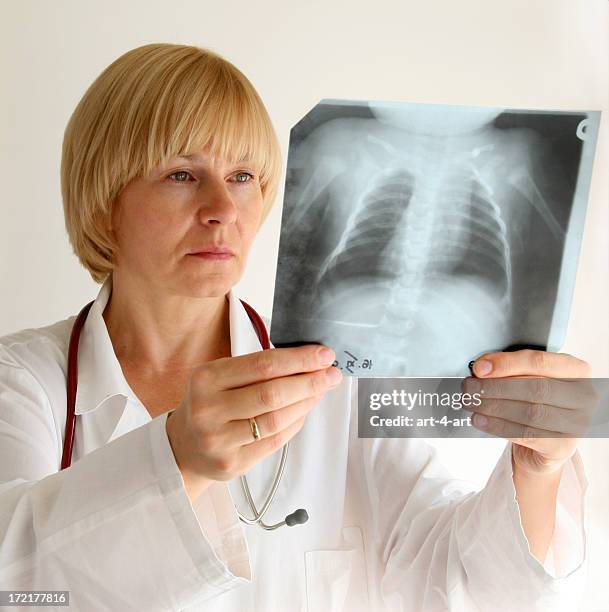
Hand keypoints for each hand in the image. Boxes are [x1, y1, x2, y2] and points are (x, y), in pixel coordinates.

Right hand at [165, 344, 341, 499]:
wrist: (184, 446)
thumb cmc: (210, 403)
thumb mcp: (220, 376)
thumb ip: (257, 368)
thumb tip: (308, 361)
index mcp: (206, 379)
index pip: (262, 364)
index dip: (298, 359)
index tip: (323, 354)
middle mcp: (208, 409)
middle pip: (272, 393)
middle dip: (309, 381)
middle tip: (331, 374)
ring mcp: (219, 440)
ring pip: (276, 419)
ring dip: (306, 403)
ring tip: (321, 390)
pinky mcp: (232, 464)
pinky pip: (275, 441)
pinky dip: (295, 423)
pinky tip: (304, 411)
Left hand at [463, 350, 594, 475]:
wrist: (542, 444)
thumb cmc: (535, 402)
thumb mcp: (528, 378)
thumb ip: (511, 370)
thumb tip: (481, 368)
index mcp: (576, 370)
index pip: (540, 362)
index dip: (506, 364)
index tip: (479, 368)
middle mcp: (583, 396)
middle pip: (535, 388)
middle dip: (496, 387)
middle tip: (470, 388)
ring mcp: (577, 424)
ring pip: (530, 413)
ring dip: (494, 407)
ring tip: (472, 403)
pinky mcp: (563, 447)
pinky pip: (526, 434)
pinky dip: (498, 426)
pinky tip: (480, 420)